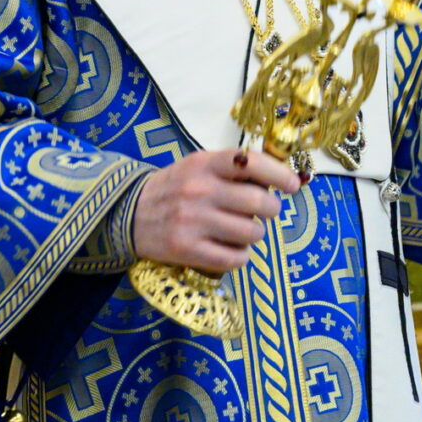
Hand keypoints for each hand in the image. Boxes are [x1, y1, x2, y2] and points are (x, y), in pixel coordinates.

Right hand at [130, 146, 301, 272]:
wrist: (128, 213)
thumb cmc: (176, 187)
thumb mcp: (200, 166)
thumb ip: (235, 169)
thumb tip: (281, 179)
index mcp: (205, 164)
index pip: (252, 163)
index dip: (280, 175)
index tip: (293, 185)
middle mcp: (199, 190)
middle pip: (259, 203)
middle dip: (271, 209)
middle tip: (266, 211)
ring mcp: (192, 222)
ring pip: (251, 233)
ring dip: (256, 234)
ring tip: (245, 230)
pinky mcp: (186, 250)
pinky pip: (234, 259)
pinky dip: (241, 255)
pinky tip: (232, 248)